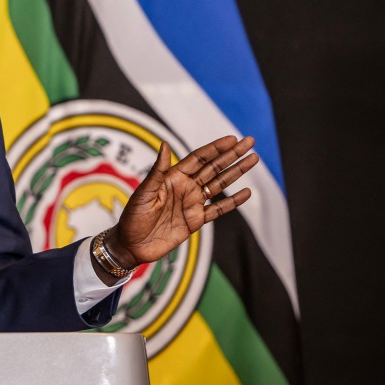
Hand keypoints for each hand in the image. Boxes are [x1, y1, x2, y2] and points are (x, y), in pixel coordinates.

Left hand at [107, 135, 257, 268]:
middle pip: (214, 167)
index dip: (215, 148)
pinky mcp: (196, 220)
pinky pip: (218, 209)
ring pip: (220, 184)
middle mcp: (185, 187)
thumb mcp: (144, 193)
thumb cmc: (132, 217)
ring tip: (253, 159)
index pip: (199, 158)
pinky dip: (233, 201)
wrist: (132, 245)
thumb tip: (164, 144)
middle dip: (232, 155)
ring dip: (236, 172)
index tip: (232, 139)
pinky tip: (246, 192)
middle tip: (250, 142)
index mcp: (172, 178)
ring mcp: (192, 203)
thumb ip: (158, 171)